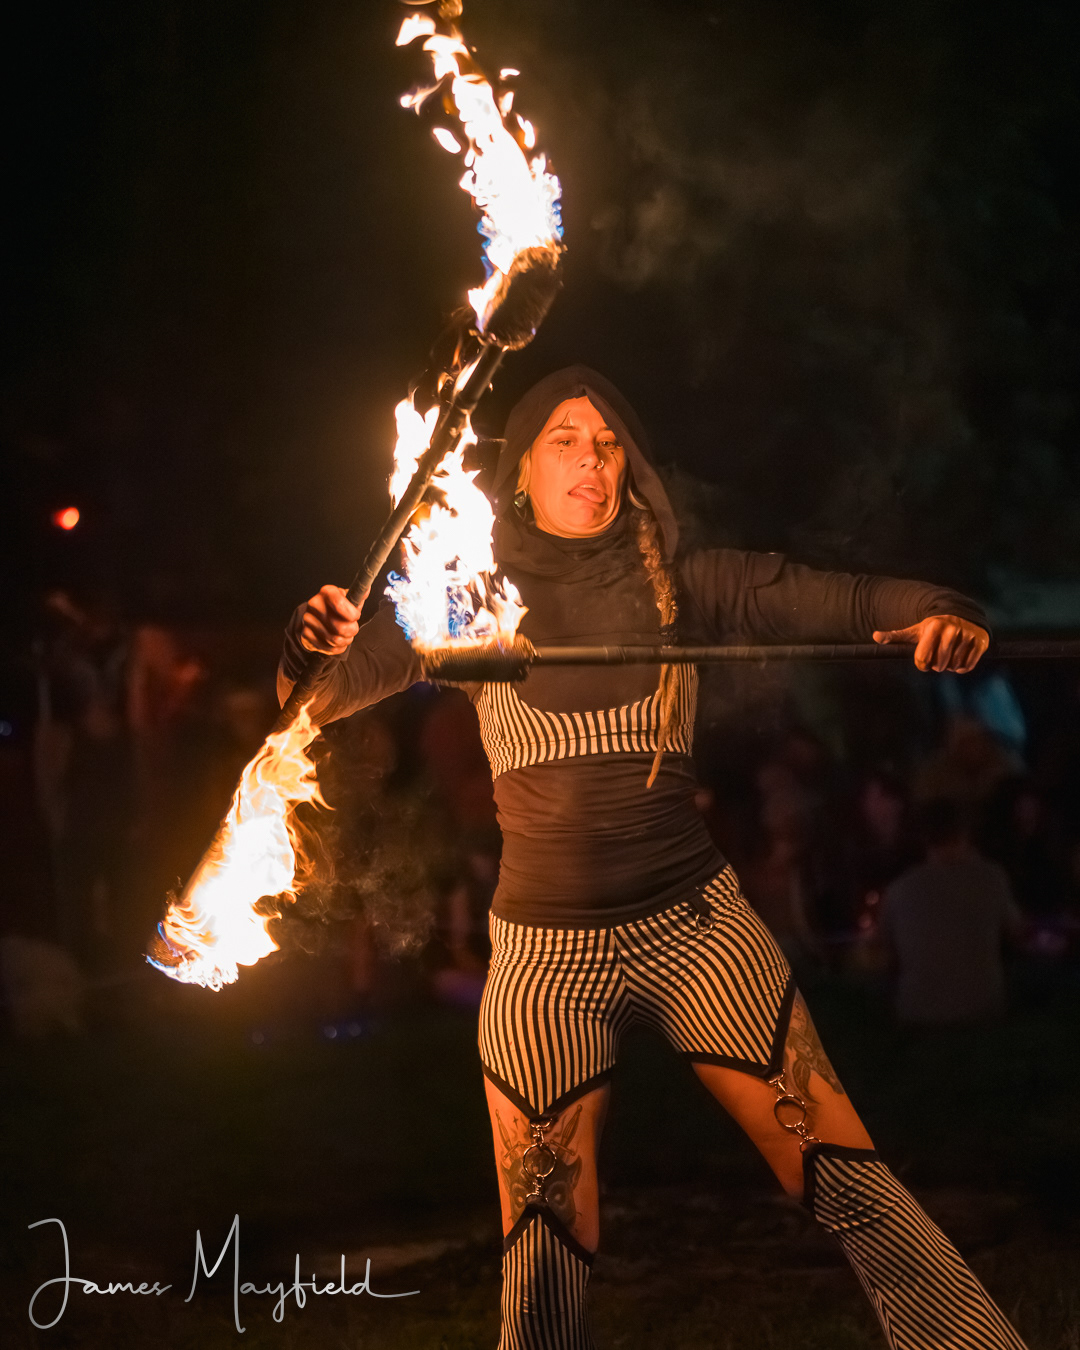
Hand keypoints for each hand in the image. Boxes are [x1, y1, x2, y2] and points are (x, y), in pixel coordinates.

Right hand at [300, 585, 364, 655]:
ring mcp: (308, 620)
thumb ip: (358, 597)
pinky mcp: (305, 635)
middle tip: (353, 628)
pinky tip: (337, 642)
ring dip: (346, 640)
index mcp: (326, 592)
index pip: (340, 604)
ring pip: (335, 639)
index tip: (356, 616)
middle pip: (340, 627)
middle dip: (352, 630)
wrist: (316, 617)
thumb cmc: (336, 608)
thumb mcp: (347, 599)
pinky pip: (329, 648)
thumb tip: (367, 590)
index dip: (352, 614)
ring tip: (345, 635)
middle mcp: (314, 604)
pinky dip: (338, 647)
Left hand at [873, 615, 988, 672]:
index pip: (922, 659)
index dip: (922, 664)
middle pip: (939, 665)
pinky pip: (967, 666)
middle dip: (936, 666)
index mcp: (933, 626)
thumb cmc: (933, 628)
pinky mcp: (981, 641)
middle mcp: (952, 628)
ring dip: (949, 667)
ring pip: (954, 666)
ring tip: (948, 656)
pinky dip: (962, 668)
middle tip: (937, 658)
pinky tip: (958, 660)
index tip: (923, 661)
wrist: (961, 617)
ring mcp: (968, 634)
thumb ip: (895, 635)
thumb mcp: (915, 630)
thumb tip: (875, 636)